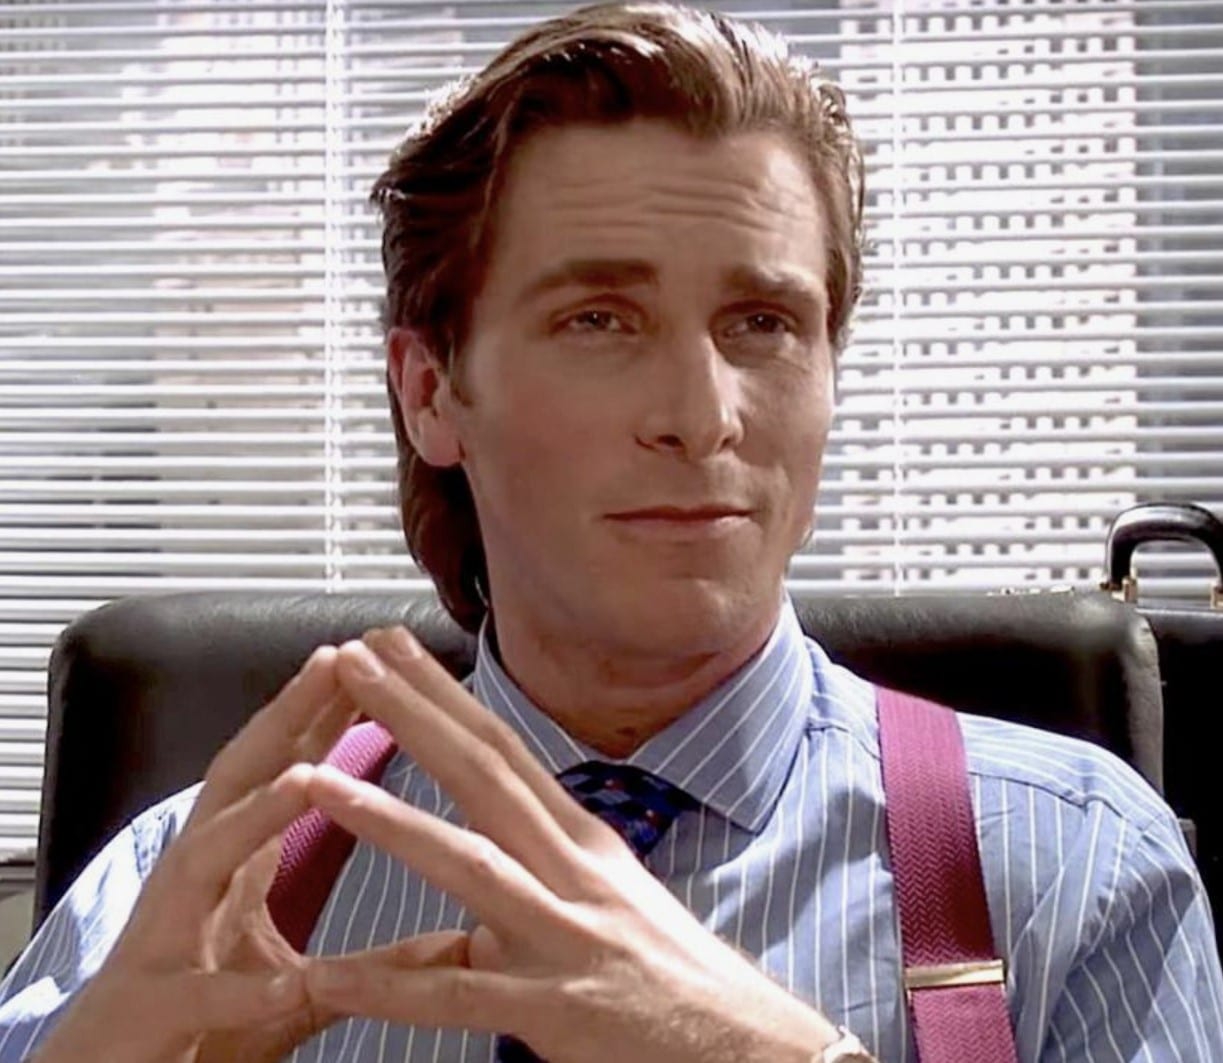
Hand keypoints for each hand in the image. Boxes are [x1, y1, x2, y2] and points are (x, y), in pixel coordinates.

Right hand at [33, 648, 354, 1062]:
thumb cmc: (202, 1023)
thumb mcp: (302, 986)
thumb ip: (373, 962)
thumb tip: (457, 943)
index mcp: (231, 867)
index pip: (280, 770)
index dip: (324, 713)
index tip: (372, 660)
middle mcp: (194, 883)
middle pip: (237, 783)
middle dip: (284, 720)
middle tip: (336, 659)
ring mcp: (166, 940)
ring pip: (202, 861)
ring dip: (253, 817)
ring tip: (307, 777)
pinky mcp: (153, 1010)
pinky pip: (199, 997)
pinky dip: (241, 989)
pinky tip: (289, 981)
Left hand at [304, 628, 841, 1062]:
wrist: (748, 1045)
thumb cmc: (668, 967)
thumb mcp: (606, 891)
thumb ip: (541, 859)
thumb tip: (486, 834)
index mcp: (579, 839)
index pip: (503, 749)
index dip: (446, 693)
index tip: (394, 647)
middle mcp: (572, 871)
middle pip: (483, 776)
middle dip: (414, 713)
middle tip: (351, 659)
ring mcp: (564, 936)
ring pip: (468, 865)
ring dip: (388, 821)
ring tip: (316, 782)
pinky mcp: (555, 1011)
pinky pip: (459, 997)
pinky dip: (388, 989)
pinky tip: (326, 978)